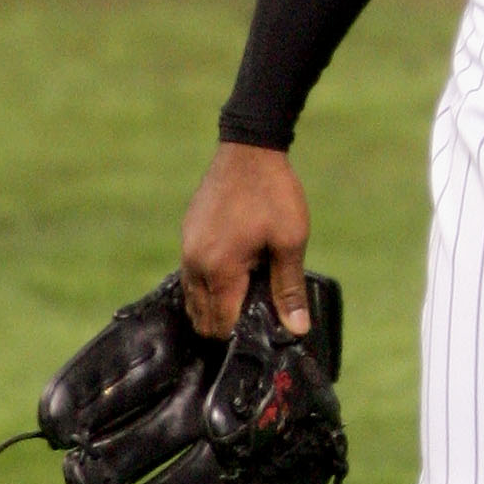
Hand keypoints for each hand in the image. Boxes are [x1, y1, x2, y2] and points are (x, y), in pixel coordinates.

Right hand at [181, 143, 311, 338]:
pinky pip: (190, 275)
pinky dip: (206, 285)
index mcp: (219, 269)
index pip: (219, 324)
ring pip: (192, 297)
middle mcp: (194, 263)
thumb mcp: (290, 241)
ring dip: (213, 305)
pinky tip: (232, 276)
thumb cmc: (274, 194)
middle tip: (254, 316)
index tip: (260, 331)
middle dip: (224, 325)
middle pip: (201, 317)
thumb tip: (296, 329)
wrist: (249, 148)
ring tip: (245, 298)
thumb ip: (289, 288)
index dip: (239, 335)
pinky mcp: (187, 234)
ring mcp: (186, 247)